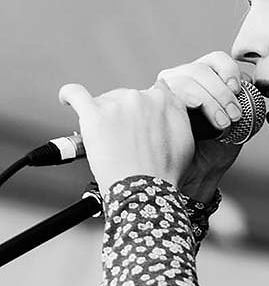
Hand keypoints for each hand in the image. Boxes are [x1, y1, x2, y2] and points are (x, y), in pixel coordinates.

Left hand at [58, 51, 245, 202]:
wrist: (144, 190)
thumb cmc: (164, 173)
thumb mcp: (185, 140)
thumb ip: (176, 114)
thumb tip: (166, 100)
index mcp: (162, 100)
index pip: (150, 94)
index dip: (144, 112)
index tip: (140, 123)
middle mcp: (140, 97)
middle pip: (125, 98)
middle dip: (124, 117)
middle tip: (125, 141)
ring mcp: (116, 104)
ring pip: (104, 101)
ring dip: (104, 117)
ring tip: (107, 141)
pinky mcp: (93, 113)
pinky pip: (75, 94)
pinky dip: (69, 95)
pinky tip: (67, 100)